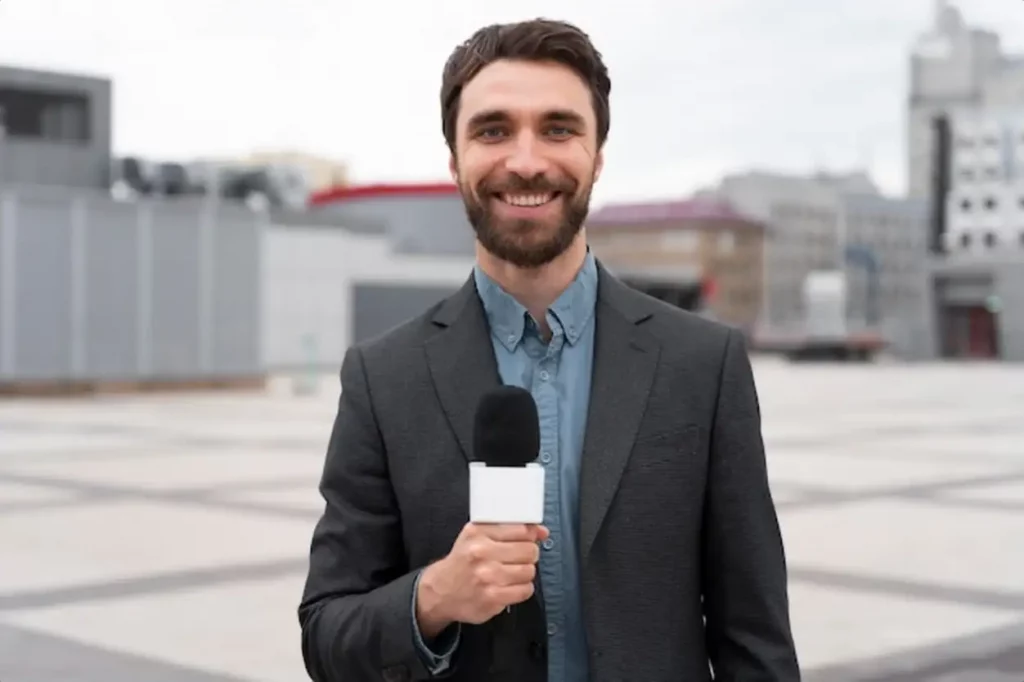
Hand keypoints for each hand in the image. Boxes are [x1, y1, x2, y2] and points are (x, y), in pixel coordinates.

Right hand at [416, 522, 548, 635]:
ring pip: (529, 571)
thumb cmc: (463, 561)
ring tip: (512, 572)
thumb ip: (509, 529)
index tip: (530, 539)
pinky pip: (525, 590)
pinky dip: (522, 589)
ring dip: (525, 573)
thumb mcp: (477, 535)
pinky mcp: (492, 598)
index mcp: (478, 533)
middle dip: (529, 555)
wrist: (441, 591)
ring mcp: (487, 576)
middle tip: (518, 558)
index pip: (521, 529)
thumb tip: (542, 531)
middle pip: (529, 550)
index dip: (531, 535)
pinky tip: (510, 586)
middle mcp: (481, 552)